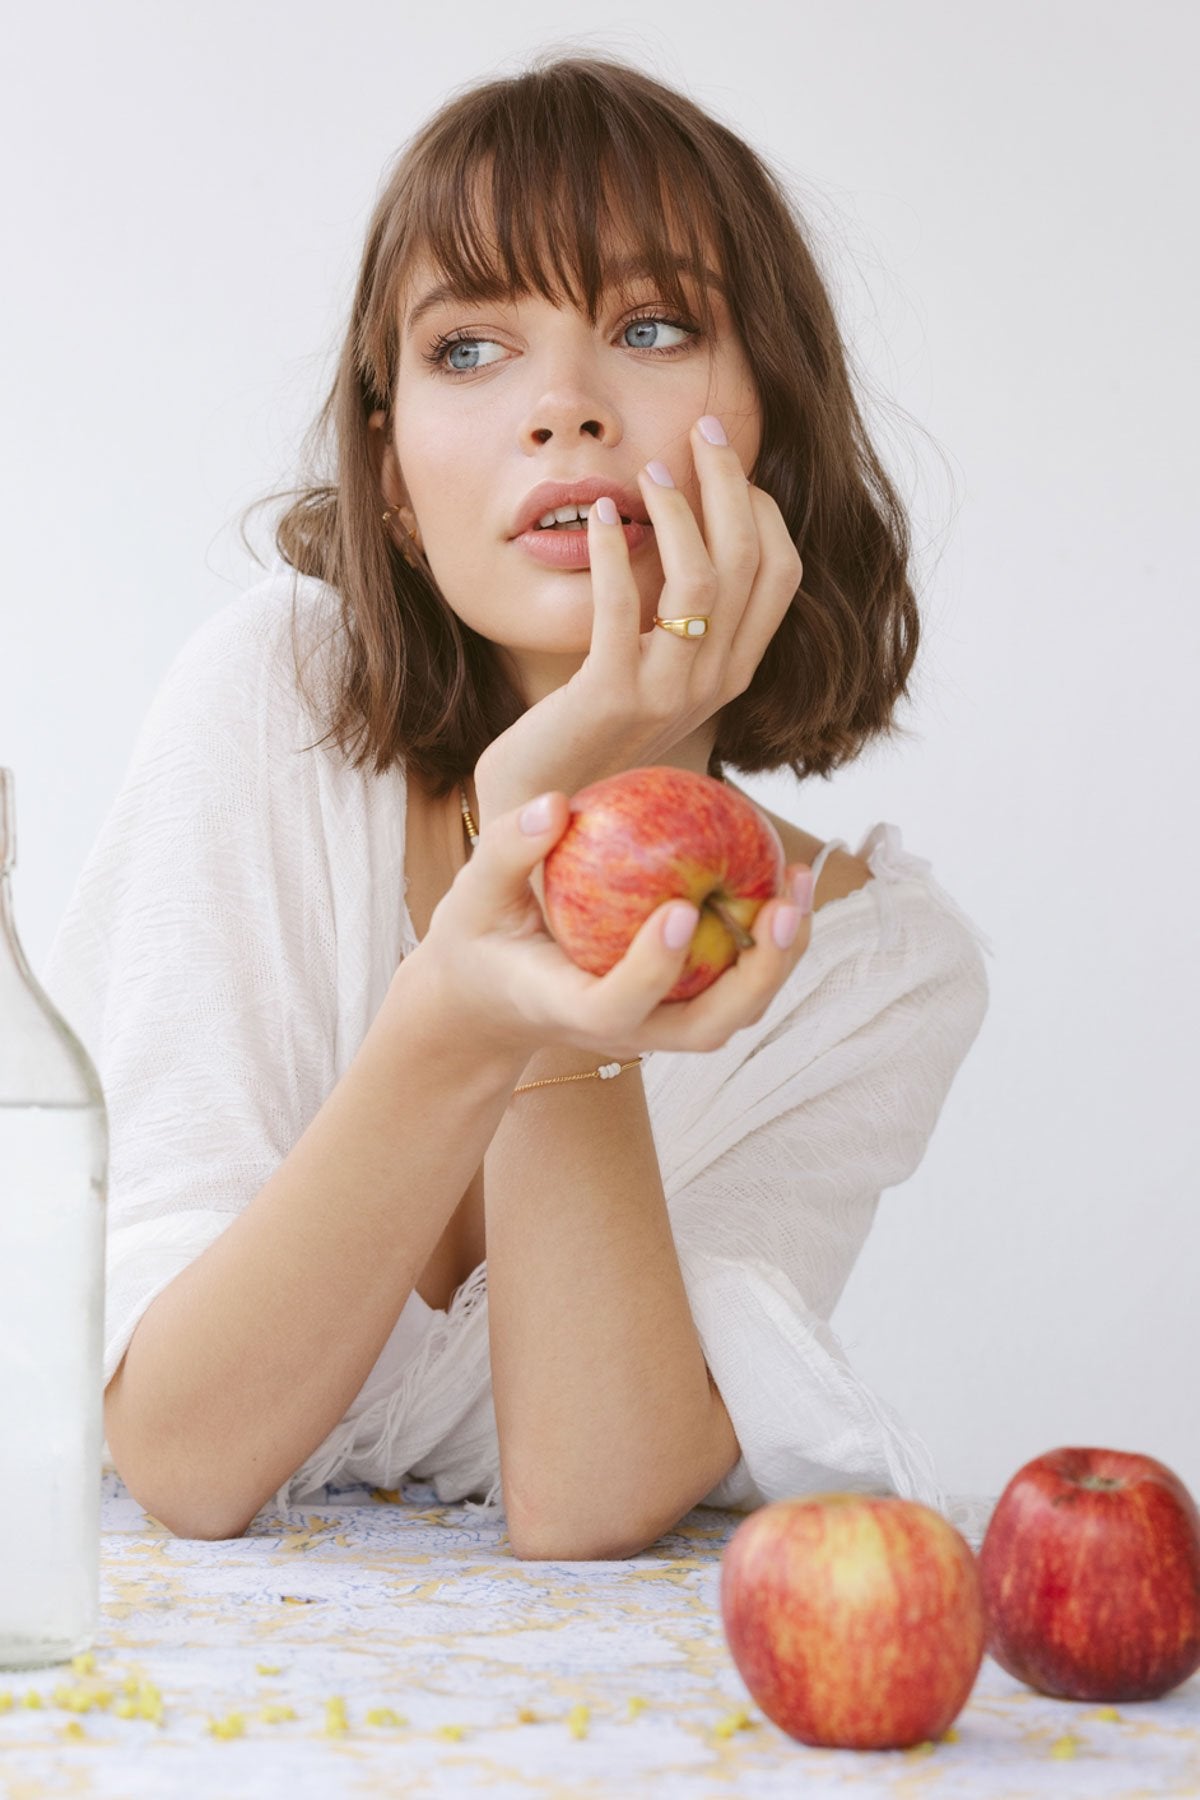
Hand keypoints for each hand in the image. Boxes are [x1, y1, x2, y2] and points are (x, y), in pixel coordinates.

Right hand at [412, 787, 815, 1064]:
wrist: (490, 1001)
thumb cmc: (480, 939)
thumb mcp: (473, 895)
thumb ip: (507, 850)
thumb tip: (555, 805)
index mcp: (565, 1009)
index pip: (615, 1006)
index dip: (653, 968)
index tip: (682, 909)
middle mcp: (621, 1032)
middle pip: (704, 1029)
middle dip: (756, 976)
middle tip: (783, 905)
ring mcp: (654, 1027)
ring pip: (733, 1014)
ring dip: (778, 959)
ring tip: (798, 883)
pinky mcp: (676, 1010)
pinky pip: (735, 984)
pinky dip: (767, 943)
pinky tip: (781, 880)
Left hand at [472, 415, 803, 821]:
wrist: (546, 807)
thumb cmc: (595, 729)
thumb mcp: (657, 668)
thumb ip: (682, 614)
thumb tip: (692, 525)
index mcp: (735, 670)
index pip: (781, 571)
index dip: (761, 507)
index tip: (725, 460)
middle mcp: (715, 681)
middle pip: (751, 560)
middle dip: (731, 482)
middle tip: (704, 428)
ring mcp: (668, 691)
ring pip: (702, 579)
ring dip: (678, 511)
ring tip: (649, 467)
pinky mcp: (612, 695)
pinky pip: (623, 608)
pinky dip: (615, 552)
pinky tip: (602, 517)